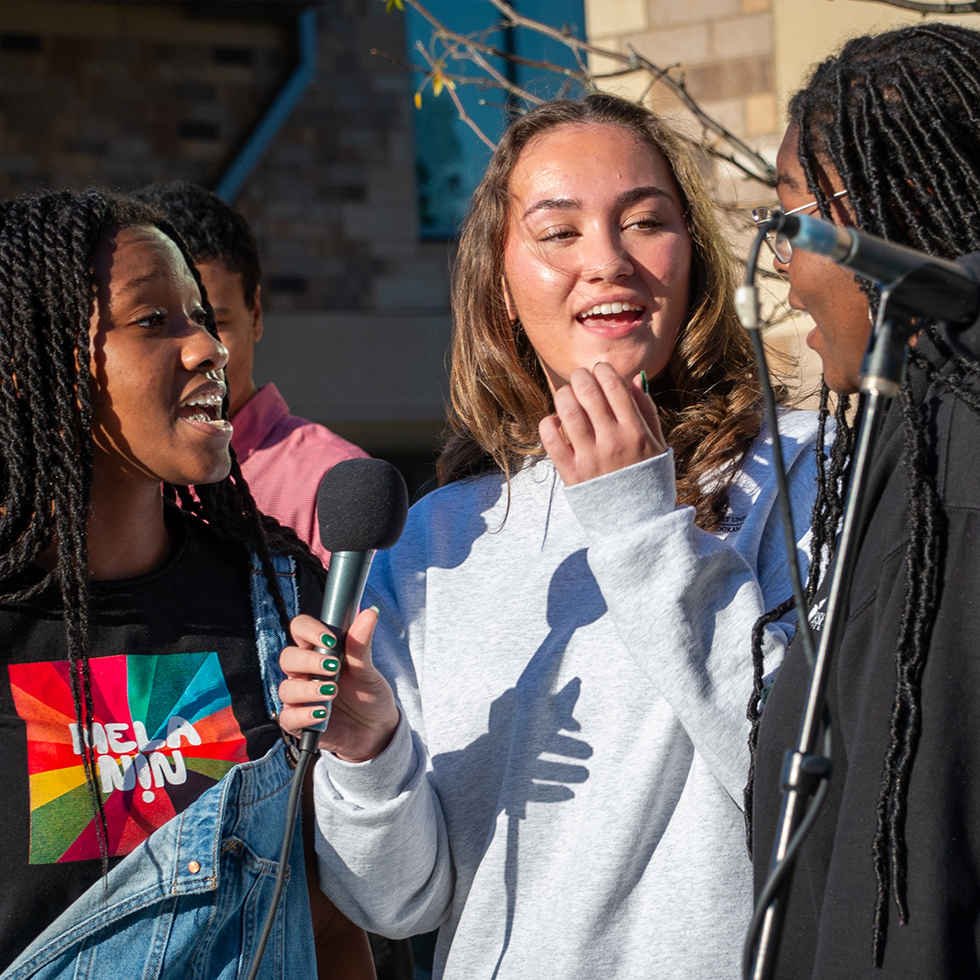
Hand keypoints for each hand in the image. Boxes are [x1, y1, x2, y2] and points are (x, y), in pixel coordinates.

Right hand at [278, 608, 398, 762]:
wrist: (376, 729)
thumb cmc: (368, 693)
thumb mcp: (368, 669)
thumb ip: (361, 643)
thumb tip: (369, 612)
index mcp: (318, 651)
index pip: (300, 629)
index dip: (310, 630)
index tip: (331, 638)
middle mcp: (305, 672)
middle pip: (288, 657)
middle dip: (308, 661)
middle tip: (333, 667)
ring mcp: (300, 697)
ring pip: (286, 688)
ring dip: (308, 689)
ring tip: (332, 692)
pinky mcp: (300, 722)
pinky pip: (288, 717)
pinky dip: (304, 715)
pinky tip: (322, 713)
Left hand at [539, 362, 666, 486]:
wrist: (638, 523)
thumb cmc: (649, 479)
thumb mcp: (657, 444)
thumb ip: (646, 411)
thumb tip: (635, 378)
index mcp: (635, 432)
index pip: (614, 386)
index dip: (602, 370)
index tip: (598, 371)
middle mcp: (612, 442)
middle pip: (589, 393)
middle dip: (580, 377)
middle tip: (579, 378)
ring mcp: (591, 458)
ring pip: (568, 411)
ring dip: (563, 395)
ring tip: (566, 395)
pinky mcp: (572, 474)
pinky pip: (552, 440)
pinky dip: (549, 423)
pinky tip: (555, 421)